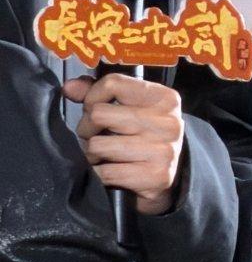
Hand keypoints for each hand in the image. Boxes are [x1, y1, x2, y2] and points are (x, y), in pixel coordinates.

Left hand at [65, 74, 184, 215]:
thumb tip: (70, 88)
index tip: (93, 109)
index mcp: (164, 98)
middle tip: (97, 136)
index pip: (113, 84)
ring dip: (91, 154)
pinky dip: (98, 174)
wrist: (172, 177)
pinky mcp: (155, 176)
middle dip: (87, 128)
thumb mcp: (129, 109)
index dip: (92, 97)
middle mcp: (168, 122)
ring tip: (103, 155)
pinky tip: (108, 171)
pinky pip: (105, 172)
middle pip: (98, 114)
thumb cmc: (144, 138)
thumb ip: (99, 94)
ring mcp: (163, 150)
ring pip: (97, 145)